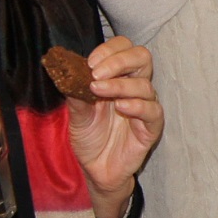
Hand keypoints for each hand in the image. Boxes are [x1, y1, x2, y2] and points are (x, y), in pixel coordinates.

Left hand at [67, 36, 162, 217]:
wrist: (95, 169)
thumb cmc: (90, 137)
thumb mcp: (77, 113)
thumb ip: (75, 92)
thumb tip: (65, 70)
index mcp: (118, 77)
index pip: (124, 48)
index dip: (109, 50)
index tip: (89, 63)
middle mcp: (134, 87)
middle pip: (142, 57)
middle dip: (119, 61)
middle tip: (96, 73)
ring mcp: (145, 106)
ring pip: (144, 85)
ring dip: (120, 85)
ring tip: (98, 91)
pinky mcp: (151, 127)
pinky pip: (152, 111)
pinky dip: (137, 105)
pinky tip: (121, 107)